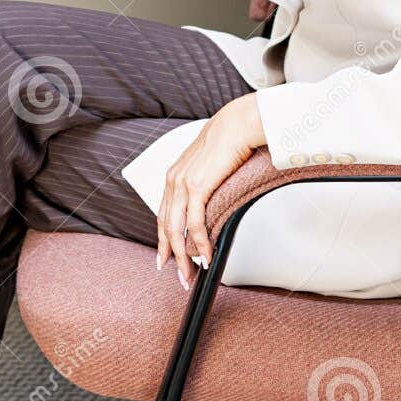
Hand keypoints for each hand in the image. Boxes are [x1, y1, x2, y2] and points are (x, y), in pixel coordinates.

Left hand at [157, 93, 266, 290]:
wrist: (237, 124)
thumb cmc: (229, 140)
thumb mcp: (209, 165)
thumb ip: (204, 182)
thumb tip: (211, 200)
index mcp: (174, 176)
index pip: (163, 215)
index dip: (163, 240)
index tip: (164, 259)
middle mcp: (173, 181)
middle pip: (166, 227)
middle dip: (172, 256)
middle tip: (180, 276)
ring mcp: (182, 184)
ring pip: (177, 230)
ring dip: (184, 257)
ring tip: (191, 274)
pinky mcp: (196, 187)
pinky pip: (194, 225)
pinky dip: (200, 244)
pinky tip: (207, 256)